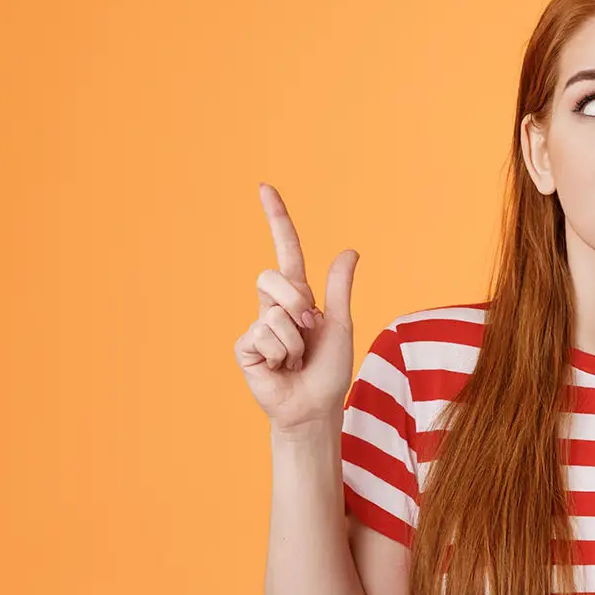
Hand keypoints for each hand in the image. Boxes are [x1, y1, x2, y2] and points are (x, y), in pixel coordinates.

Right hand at [232, 182, 360, 431]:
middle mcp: (273, 307)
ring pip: (274, 313)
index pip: (286, 251)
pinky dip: (279, 353)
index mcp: (298, 296)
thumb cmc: (328, 371)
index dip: (277, 219)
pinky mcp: (245, 348)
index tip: (265, 187)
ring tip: (295, 359)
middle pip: (273, 277)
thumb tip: (349, 250)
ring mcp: (257, 326)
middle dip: (297, 303)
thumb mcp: (340, 325)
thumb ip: (339, 289)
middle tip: (307, 332)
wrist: (315, 406)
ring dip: (294, 341)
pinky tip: (279, 368)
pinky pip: (262, 334)